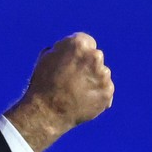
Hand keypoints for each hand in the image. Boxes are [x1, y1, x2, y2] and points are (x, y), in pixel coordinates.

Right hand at [6, 32, 113, 151]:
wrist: (47, 111)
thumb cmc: (43, 83)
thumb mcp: (47, 58)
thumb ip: (64, 49)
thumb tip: (73, 49)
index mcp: (78, 44)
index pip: (86, 41)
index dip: (76, 52)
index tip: (70, 61)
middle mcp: (94, 56)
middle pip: (95, 57)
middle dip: (86, 65)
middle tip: (72, 78)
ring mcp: (103, 75)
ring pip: (101, 74)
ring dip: (93, 79)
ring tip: (75, 91)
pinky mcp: (108, 91)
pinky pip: (105, 89)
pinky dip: (97, 94)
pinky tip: (82, 100)